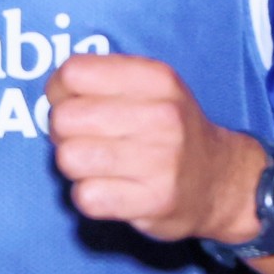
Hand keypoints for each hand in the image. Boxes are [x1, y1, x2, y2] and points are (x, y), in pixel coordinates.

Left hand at [41, 52, 263, 244]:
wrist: (220, 181)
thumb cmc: (173, 130)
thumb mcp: (154, 87)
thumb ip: (105, 78)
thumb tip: (53, 91)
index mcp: (157, 79)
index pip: (74, 73)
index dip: (60, 91)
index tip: (72, 104)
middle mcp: (162, 116)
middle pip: (65, 119)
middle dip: (63, 132)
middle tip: (85, 140)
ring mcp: (160, 160)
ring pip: (70, 158)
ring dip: (75, 166)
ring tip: (98, 165)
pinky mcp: (153, 201)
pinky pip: (86, 197)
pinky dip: (89, 196)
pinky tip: (110, 189)